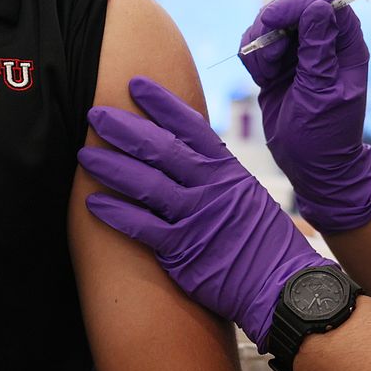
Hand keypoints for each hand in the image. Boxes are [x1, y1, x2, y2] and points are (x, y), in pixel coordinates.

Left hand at [79, 76, 324, 349]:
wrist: (285, 285)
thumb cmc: (265, 242)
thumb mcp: (247, 195)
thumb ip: (216, 175)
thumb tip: (188, 155)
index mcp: (227, 170)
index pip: (190, 126)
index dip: (161, 103)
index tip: (135, 84)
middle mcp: (210, 187)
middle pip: (160, 148)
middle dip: (124, 129)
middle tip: (95, 114)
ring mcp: (196, 217)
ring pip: (145, 184)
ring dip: (111, 167)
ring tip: (84, 155)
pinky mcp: (184, 250)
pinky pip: (142, 227)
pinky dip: (116, 214)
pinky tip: (93, 204)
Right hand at [239, 0, 370, 232]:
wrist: (312, 168)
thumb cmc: (325, 136)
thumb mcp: (321, 93)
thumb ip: (317, 49)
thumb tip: (318, 5)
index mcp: (346, 47)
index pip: (327, 2)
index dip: (300, 3)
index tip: (274, 19)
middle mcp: (323, 43)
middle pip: (295, 3)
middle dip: (273, 20)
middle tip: (268, 52)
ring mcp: (299, 53)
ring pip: (270, 20)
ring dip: (260, 42)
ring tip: (267, 74)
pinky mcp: (277, 65)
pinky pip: (257, 43)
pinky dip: (252, 55)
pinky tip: (261, 79)